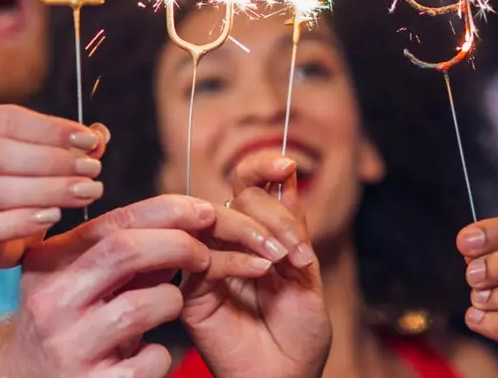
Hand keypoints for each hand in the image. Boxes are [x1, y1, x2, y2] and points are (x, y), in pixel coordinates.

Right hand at [0, 104, 108, 267]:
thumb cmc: (19, 174)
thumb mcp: (43, 150)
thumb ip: (71, 141)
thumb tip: (99, 136)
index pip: (7, 120)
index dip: (50, 129)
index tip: (89, 139)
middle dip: (51, 161)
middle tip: (91, 168)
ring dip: (48, 190)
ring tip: (85, 191)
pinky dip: (26, 220)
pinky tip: (55, 215)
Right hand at [6, 195, 221, 377]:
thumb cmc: (68, 325)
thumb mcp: (83, 282)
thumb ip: (125, 254)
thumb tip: (185, 224)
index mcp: (48, 263)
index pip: (114, 222)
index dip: (166, 211)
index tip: (202, 210)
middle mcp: (50, 301)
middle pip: (125, 251)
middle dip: (177, 245)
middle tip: (203, 254)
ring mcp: (67, 346)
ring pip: (141, 306)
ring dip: (170, 301)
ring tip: (167, 307)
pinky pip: (150, 359)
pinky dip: (160, 354)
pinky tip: (146, 355)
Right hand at [181, 153, 330, 377]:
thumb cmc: (300, 334)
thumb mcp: (306, 272)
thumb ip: (293, 226)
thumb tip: (287, 172)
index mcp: (256, 233)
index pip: (248, 184)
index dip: (261, 166)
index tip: (286, 164)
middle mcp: (228, 243)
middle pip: (235, 198)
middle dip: (270, 214)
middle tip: (295, 250)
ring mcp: (207, 264)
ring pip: (215, 221)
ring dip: (253, 232)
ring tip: (282, 261)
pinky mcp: (191, 290)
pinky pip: (204, 258)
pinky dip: (235, 259)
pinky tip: (261, 273)